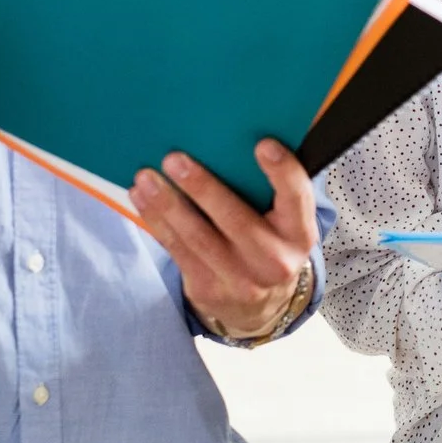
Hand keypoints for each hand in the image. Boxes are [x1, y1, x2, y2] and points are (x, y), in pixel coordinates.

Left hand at [133, 140, 320, 336]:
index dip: (282, 172)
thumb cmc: (268, 241)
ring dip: (167, 205)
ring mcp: (240, 280)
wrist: (259, 305)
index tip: (263, 145)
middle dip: (202, 188)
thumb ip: (272, 188)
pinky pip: (177, 251)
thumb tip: (237, 138)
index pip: (297, 198)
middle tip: (174, 159)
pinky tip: (141, 198)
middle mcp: (275, 260)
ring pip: (198, 237)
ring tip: (146, 176)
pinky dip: (157, 222)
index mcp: (299, 233)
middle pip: (236, 220)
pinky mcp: (208, 289)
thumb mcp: (284, 221)